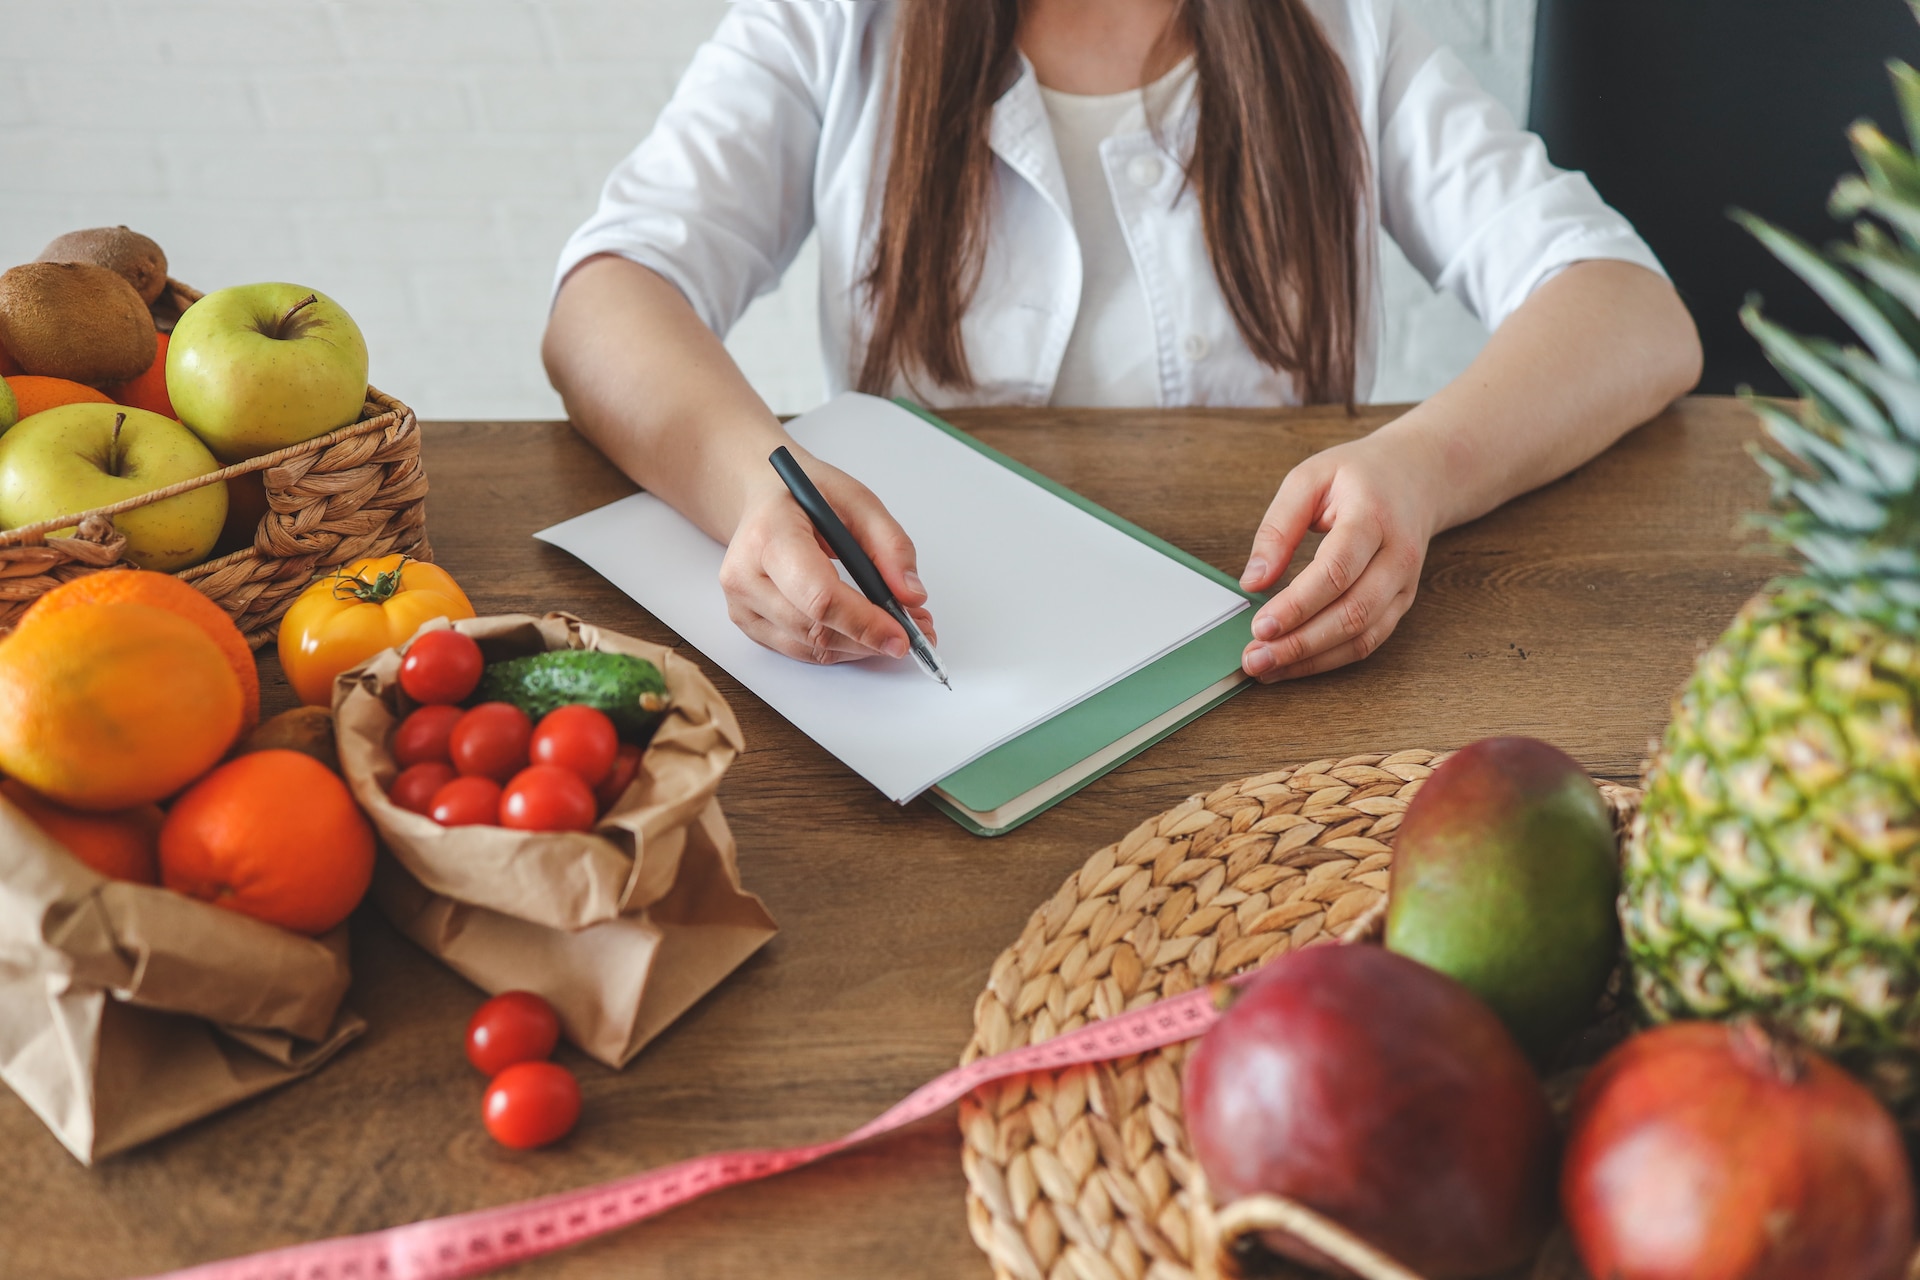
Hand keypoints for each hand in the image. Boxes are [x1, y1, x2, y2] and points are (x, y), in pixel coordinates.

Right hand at [719, 457, 934, 664]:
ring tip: (894, 628)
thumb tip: (910, 596)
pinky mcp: (747, 623)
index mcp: (769, 535)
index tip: (902, 635)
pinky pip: (800, 651)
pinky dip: (838, 647)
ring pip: (810, 648)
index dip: (864, 623)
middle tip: (914, 631)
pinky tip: (863, 632)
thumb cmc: (803, 496)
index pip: (818, 596)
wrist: (761, 500)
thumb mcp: (857, 501)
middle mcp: (745, 574)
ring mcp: (741, 604)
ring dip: (859, 647)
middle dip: (871, 637)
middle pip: (815, 629)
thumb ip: (890, 546)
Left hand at [1237, 431, 1441, 682]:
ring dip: (1312, 660)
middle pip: (1352, 612)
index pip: (1336, 570)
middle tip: (1255, 659)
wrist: (1418, 475)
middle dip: (1300, 643)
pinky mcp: (1400, 603)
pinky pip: (1368, 641)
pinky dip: (1329, 659)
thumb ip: (1278, 527)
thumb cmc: (1357, 475)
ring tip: (1267, 669)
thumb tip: (1253, 580)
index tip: (1260, 625)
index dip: (1298, 604)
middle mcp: (1397, 556)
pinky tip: (1294, 664)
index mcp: (1372, 517)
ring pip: (1362, 636)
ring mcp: (1403, 584)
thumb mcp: (1309, 478)